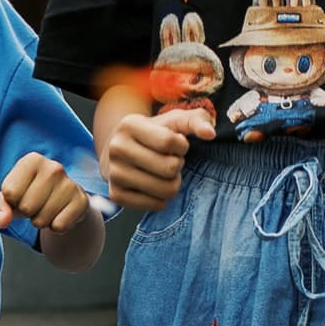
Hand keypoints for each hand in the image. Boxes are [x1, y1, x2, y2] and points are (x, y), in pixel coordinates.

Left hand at [0, 152, 91, 238]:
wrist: (63, 200)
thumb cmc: (30, 195)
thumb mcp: (9, 197)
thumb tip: (3, 220)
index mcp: (32, 160)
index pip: (10, 192)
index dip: (12, 201)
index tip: (21, 195)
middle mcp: (53, 167)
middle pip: (26, 207)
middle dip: (27, 213)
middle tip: (36, 204)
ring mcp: (70, 183)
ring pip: (41, 220)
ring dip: (40, 221)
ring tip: (47, 208)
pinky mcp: (82, 201)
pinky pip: (59, 226)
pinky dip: (56, 227)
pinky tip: (60, 214)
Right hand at [98, 99, 214, 214]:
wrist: (120, 150)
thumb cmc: (154, 133)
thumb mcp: (173, 120)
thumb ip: (196, 120)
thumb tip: (210, 133)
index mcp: (129, 124)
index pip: (169, 142)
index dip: (182, 146)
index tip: (177, 144)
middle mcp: (117, 148)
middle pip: (169, 168)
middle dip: (178, 165)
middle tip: (169, 159)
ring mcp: (114, 173)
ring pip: (165, 190)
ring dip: (173, 183)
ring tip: (163, 172)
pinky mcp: (116, 195)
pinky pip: (156, 205)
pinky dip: (163, 198)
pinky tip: (155, 185)